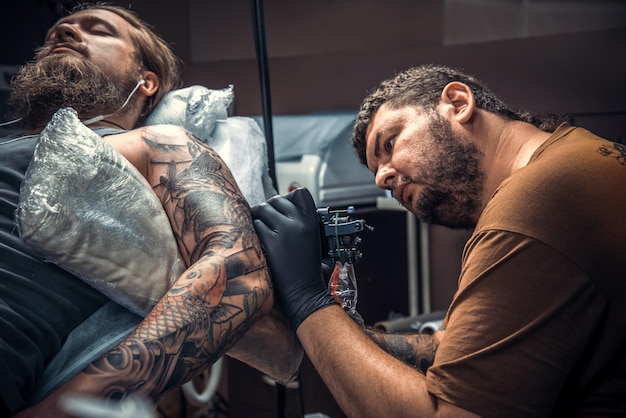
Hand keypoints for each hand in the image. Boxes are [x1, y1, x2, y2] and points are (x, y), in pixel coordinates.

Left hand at [251, 188, 336, 329]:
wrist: (304, 292)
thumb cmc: (307, 267)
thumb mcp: (313, 239)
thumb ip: (303, 219)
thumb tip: (291, 189)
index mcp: (312, 222)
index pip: (302, 193)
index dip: (291, 192)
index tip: (284, 198)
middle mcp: (299, 223)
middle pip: (277, 200)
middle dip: (270, 207)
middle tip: (266, 219)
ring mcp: (285, 231)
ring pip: (263, 209)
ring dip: (258, 215)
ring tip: (259, 226)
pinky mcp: (270, 241)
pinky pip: (256, 224)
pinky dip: (254, 228)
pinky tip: (257, 238)